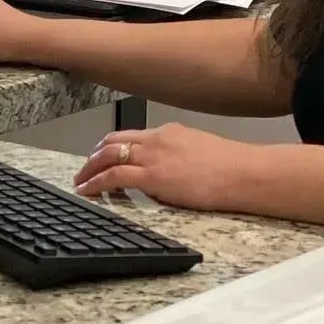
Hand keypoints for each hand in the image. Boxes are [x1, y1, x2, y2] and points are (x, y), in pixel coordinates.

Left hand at [74, 123, 259, 210]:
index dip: (112, 146)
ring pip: (109, 155)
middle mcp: (156, 139)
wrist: (244, 173)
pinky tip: (87, 191)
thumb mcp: (199, 151)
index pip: (132, 136)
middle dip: (94, 154)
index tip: (102, 155)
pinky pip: (114, 176)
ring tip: (80, 181)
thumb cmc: (232, 167)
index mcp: (169, 132)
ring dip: (89, 168)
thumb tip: (165, 175)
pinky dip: (96, 183)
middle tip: (84, 167)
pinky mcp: (154, 176)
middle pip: (114, 141)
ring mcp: (153, 156)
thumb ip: (177, 157)